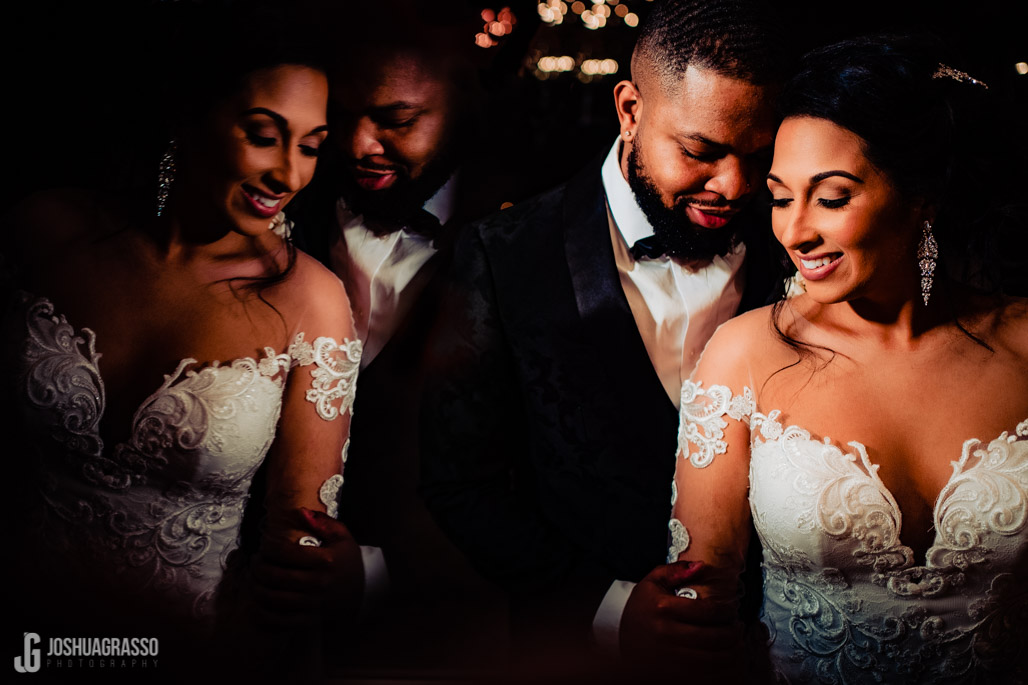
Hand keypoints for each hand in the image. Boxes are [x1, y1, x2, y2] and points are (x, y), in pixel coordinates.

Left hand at [248, 507, 363, 628]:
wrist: (363, 590)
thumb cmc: (347, 560)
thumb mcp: (342, 536)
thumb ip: (322, 522)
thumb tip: (300, 512)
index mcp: (326, 560)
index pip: (285, 552)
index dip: (268, 545)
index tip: (265, 543)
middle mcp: (318, 583)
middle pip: (275, 575)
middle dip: (258, 566)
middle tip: (255, 560)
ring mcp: (313, 604)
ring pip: (273, 598)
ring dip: (256, 588)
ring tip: (254, 579)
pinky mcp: (308, 619)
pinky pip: (279, 620)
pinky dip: (262, 613)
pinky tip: (257, 602)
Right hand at [619, 561, 744, 677]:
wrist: (621, 639)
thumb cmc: (641, 610)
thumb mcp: (651, 583)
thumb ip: (675, 571)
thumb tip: (701, 566)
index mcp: (662, 608)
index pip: (707, 611)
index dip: (727, 611)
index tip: (732, 609)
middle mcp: (665, 633)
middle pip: (715, 637)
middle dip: (734, 632)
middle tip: (738, 627)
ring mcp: (669, 656)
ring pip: (714, 659)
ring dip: (733, 652)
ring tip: (737, 643)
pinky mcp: (672, 673)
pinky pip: (706, 674)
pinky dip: (722, 668)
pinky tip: (726, 658)